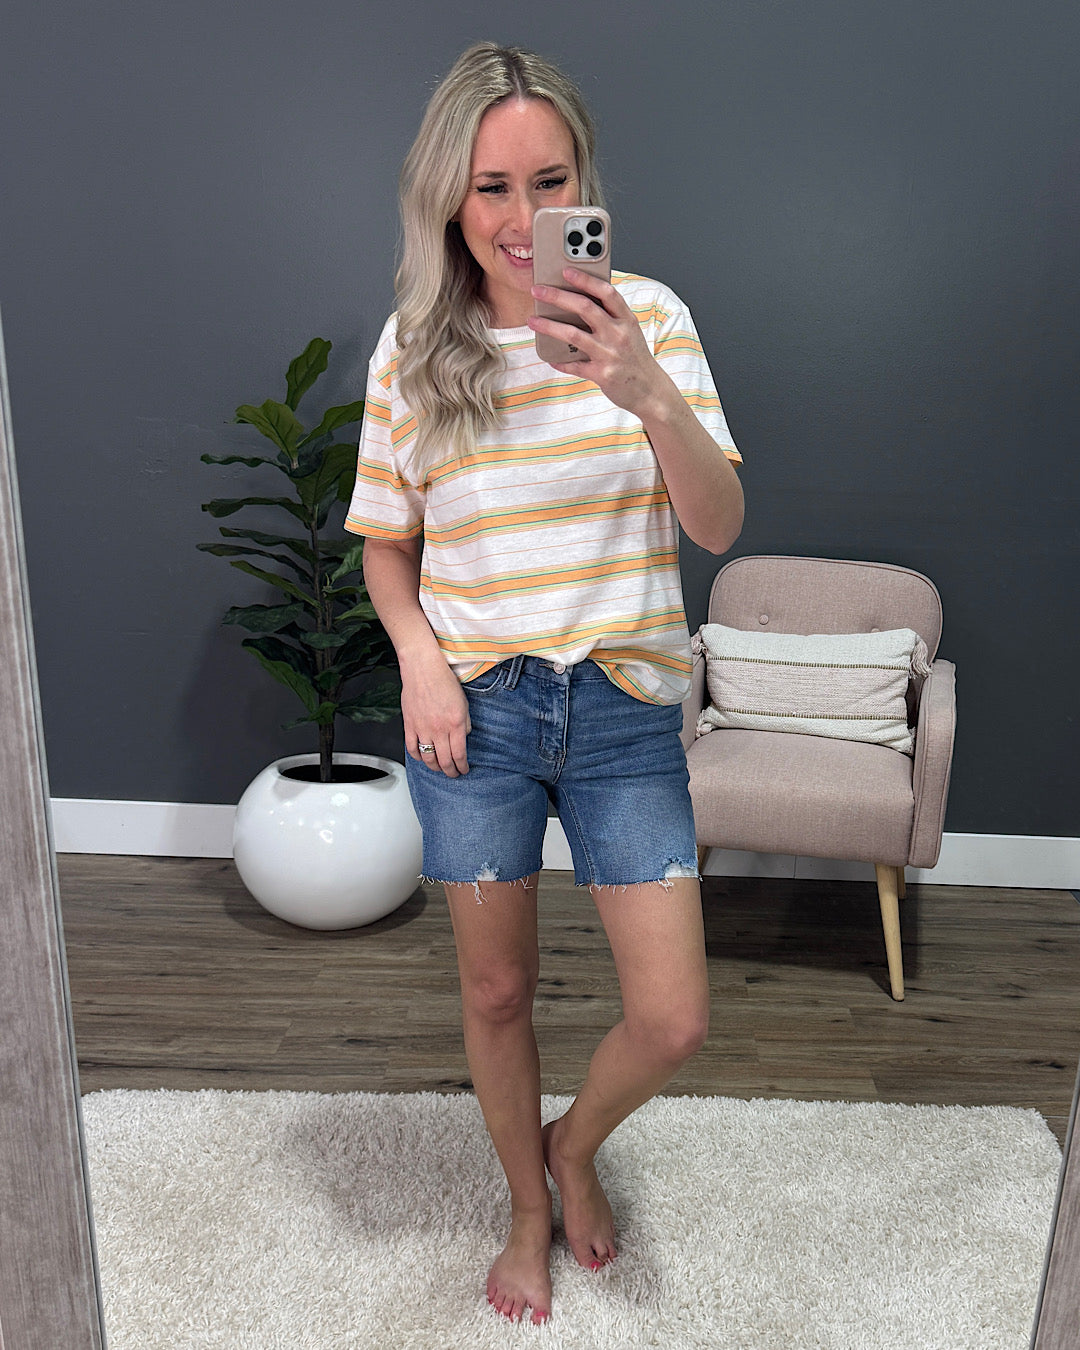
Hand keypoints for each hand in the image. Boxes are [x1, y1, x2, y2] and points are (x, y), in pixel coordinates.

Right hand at [401, 653, 470, 777]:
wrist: (423, 668)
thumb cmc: (443, 680)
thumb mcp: (464, 702)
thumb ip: (465, 722)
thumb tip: (464, 736)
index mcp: (455, 723)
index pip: (459, 754)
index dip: (462, 766)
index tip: (464, 769)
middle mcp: (438, 729)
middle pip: (444, 760)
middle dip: (451, 771)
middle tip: (453, 774)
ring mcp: (422, 728)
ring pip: (428, 758)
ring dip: (435, 767)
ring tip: (439, 769)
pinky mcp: (409, 725)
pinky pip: (412, 748)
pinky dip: (418, 757)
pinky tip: (423, 758)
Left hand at [528, 268, 676, 419]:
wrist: (651, 391)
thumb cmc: (635, 359)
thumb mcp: (630, 332)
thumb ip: (610, 317)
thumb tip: (578, 303)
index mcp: (627, 320)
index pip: (606, 292)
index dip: (585, 279)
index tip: (565, 271)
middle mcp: (619, 334)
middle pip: (585, 307)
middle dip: (557, 296)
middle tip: (537, 290)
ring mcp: (610, 354)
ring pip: (573, 334)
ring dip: (549, 326)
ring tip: (532, 320)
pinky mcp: (602, 375)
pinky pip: (574, 365)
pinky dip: (560, 361)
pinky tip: (550, 356)